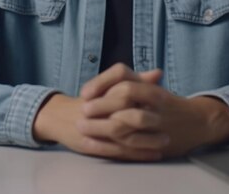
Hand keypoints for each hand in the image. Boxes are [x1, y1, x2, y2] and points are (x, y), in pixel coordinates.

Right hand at [32, 91, 163, 160]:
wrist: (60, 116)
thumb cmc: (92, 100)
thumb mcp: (112, 86)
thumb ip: (136, 80)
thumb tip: (158, 73)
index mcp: (105, 91)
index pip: (126, 87)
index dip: (148, 94)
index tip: (166, 100)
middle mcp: (100, 107)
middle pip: (126, 111)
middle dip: (148, 120)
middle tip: (168, 124)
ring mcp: (96, 127)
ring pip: (125, 134)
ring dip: (147, 140)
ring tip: (165, 141)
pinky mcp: (94, 144)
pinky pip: (118, 151)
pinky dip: (137, 154)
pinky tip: (153, 154)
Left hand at [78, 64, 228, 158]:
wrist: (199, 122)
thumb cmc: (171, 105)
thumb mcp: (153, 90)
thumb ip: (134, 81)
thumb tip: (109, 79)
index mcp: (150, 86)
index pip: (123, 75)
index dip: (102, 82)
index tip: (85, 91)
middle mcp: (153, 100)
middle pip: (123, 97)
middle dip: (100, 104)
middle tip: (83, 109)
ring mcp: (155, 121)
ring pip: (125, 122)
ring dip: (100, 125)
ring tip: (82, 127)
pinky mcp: (155, 141)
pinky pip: (129, 144)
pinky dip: (109, 145)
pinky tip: (93, 144)